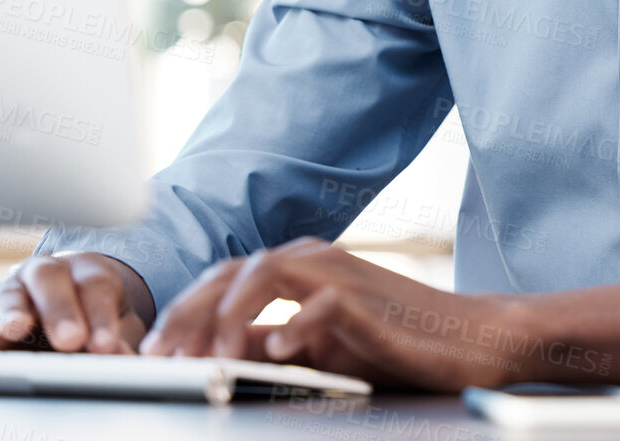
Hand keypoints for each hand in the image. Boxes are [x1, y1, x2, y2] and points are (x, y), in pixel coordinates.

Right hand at [0, 252, 152, 353]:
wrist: (66, 314)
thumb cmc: (93, 323)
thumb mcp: (115, 331)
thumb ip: (120, 342)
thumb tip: (124, 359)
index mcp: (86, 274)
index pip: (95, 287)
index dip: (101, 315)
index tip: (105, 345)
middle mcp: (44, 276)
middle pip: (51, 280)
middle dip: (61, 309)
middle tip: (70, 339)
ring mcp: (8, 293)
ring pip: (7, 293)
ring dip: (11, 311)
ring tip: (16, 328)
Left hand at [138, 237, 529, 389]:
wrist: (467, 339)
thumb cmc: (395, 342)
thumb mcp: (322, 345)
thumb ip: (276, 342)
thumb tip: (219, 360)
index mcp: (298, 267)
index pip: (224, 280)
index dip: (183, 314)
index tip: (152, 355)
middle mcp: (313, 259)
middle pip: (232, 272)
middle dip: (188, 314)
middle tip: (159, 358)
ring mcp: (340, 274)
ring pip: (266, 274)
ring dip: (228, 316)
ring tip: (206, 356)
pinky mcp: (367, 300)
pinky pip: (321, 304)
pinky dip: (293, 325)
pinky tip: (273, 352)